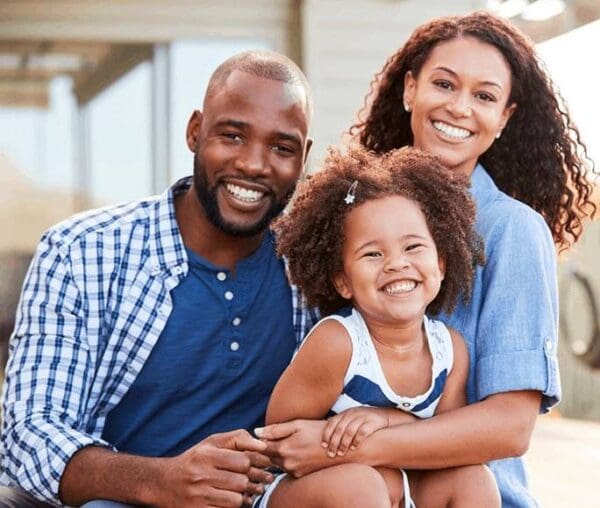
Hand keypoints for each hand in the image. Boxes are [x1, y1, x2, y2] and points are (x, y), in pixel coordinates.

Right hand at [158, 429, 272, 507]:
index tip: (267, 463)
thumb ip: (238, 438)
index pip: (243, 460)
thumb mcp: (212, 442)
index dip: (259, 462)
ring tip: (253, 491)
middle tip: (266, 479)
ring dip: (248, 496)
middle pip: (241, 482)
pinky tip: (239, 501)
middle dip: (256, 480)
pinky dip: (236, 507)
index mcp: (206, 455)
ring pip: (236, 500)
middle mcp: (201, 475)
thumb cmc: (196, 459)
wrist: (164, 483)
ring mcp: (198, 496)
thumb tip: (263, 445)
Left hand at [256, 419, 339, 477]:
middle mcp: (287, 463)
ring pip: (278, 462)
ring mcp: (294, 471)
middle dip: (270, 447)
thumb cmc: (318, 431)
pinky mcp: (300, 475)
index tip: (260, 436)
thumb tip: (256, 432)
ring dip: (280, 454)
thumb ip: (275, 429)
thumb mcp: (297, 425)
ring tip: (294, 443)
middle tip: (281, 437)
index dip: (258, 441)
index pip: (261, 447)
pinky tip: (300, 451)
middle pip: (269, 456)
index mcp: (284, 449)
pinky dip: (289, 460)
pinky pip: (288, 467)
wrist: (340, 448)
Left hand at [322, 407, 390, 456]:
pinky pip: (362, 432)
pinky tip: (354, 448)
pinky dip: (357, 441)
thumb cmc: (363, 421)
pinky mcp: (372, 422)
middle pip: (339, 428)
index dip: (327, 434)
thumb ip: (339, 425)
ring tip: (341, 454)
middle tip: (331, 454)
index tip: (323, 446)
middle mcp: (352, 414)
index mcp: (345, 413)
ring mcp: (362, 417)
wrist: (384, 415)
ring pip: (349, 431)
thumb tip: (323, 435)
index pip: (332, 423)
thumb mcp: (350, 419)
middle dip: (334, 442)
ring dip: (344, 443)